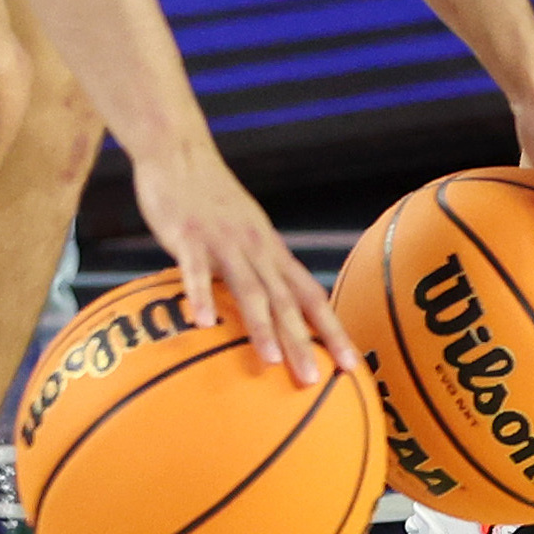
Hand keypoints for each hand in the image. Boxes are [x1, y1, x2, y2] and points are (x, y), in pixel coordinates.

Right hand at [131, 140, 354, 388]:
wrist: (180, 152)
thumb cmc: (211, 200)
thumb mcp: (242, 235)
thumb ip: (254, 270)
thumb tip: (267, 312)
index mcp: (272, 252)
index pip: (312, 296)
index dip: (333, 331)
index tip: (352, 366)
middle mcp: (257, 248)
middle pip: (288, 300)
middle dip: (305, 341)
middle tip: (317, 380)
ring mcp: (225, 242)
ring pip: (250, 288)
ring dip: (263, 325)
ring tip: (273, 361)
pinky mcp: (189, 235)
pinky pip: (195, 269)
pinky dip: (201, 295)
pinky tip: (204, 323)